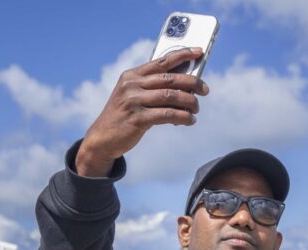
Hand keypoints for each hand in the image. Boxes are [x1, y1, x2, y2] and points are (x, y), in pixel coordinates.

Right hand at [76, 48, 208, 176]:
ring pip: (171, 96)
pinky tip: (189, 120)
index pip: (161, 61)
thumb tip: (186, 85)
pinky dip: (183, 117)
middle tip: (205, 90)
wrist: (102, 139)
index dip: (182, 55)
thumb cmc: (124, 116)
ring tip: (196, 108)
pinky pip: (167, 114)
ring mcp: (133, 101)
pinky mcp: (137, 119)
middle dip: (192, 83)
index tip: (199, 53)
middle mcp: (131, 85)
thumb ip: (153, 88)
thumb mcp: (133, 96)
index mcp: (132, 75)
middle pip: (170, 79)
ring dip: (189, 102)